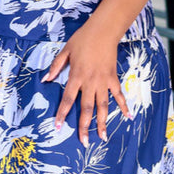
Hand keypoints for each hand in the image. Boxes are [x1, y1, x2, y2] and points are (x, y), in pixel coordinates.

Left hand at [41, 21, 131, 145]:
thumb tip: (45, 80)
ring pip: (103, 106)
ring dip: (103, 122)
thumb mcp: (65, 51)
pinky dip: (124, 106)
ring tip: (103, 137)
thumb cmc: (82, 39)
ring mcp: (103, 81)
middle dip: (84, 126)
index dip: (62, 114)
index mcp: (76, 76)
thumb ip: (56, 67)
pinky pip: (118, 95)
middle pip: (86, 108)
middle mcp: (90, 82)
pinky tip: (128, 117)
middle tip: (84, 142)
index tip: (58, 127)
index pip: (68, 99)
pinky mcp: (113, 78)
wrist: (103, 31)